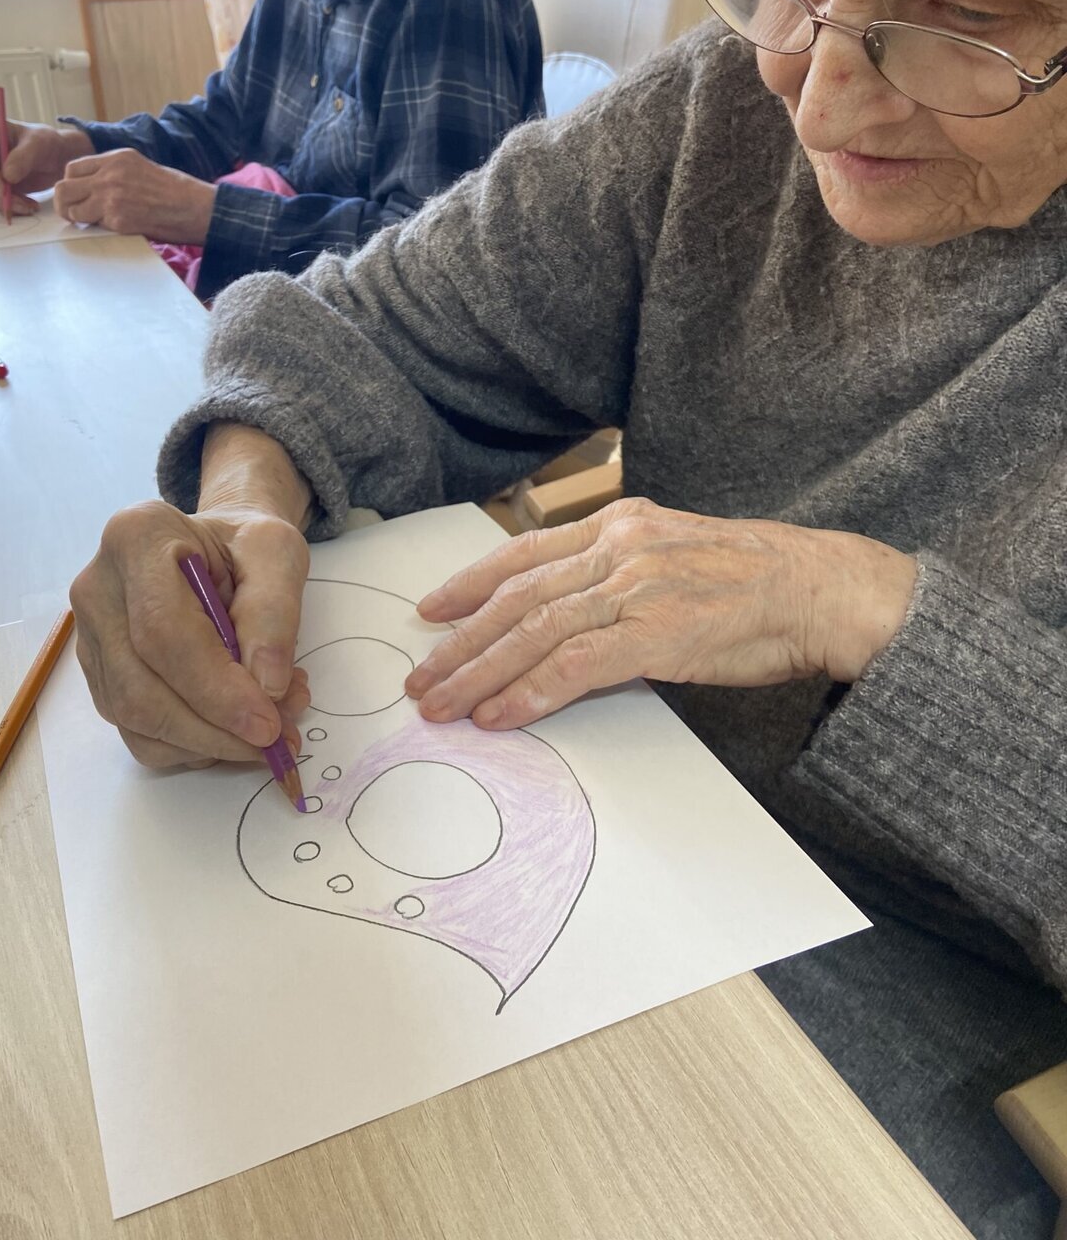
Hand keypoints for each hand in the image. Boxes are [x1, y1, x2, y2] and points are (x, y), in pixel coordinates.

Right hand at [0, 117, 92, 214]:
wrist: (56, 158)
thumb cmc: (48, 144)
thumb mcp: (40, 144)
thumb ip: (23, 157)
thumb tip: (6, 176)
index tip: (3, 190)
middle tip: (24, 205)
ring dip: (2, 204)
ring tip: (29, 207)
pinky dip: (4, 207)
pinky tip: (25, 206)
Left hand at [53, 148, 216, 242]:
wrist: (194, 207)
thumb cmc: (174, 190)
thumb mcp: (140, 167)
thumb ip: (114, 172)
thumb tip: (90, 186)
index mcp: (116, 158)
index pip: (72, 168)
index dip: (71, 184)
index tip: (79, 194)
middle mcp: (109, 174)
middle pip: (63, 188)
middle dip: (65, 203)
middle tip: (75, 213)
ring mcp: (111, 197)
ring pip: (71, 209)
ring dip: (79, 218)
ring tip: (95, 222)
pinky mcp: (117, 219)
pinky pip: (93, 226)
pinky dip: (100, 229)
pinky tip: (117, 227)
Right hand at [70, 500, 311, 768]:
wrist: (216, 549)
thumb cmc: (244, 545)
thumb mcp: (276, 552)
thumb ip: (275, 610)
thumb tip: (266, 685)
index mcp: (136, 538)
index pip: (163, 632)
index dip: (215, 689)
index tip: (268, 724)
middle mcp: (97, 589)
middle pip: (141, 687)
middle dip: (214, 729)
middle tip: (278, 740)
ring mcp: (91, 637)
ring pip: (136, 719)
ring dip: (208, 743)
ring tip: (270, 726)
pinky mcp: (101, 676)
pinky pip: (139, 732)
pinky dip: (193, 746)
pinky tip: (234, 728)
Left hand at [405, 498, 916, 730]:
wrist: (820, 589)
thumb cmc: (755, 581)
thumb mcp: (674, 555)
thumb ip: (619, 577)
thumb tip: (568, 618)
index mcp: (620, 525)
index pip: (524, 552)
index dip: (469, 582)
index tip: (431, 610)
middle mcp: (618, 547)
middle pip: (517, 596)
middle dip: (460, 641)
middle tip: (420, 677)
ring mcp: (636, 588)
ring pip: (533, 631)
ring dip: (479, 673)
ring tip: (442, 704)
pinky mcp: (656, 633)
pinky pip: (575, 666)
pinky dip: (530, 693)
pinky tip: (500, 715)